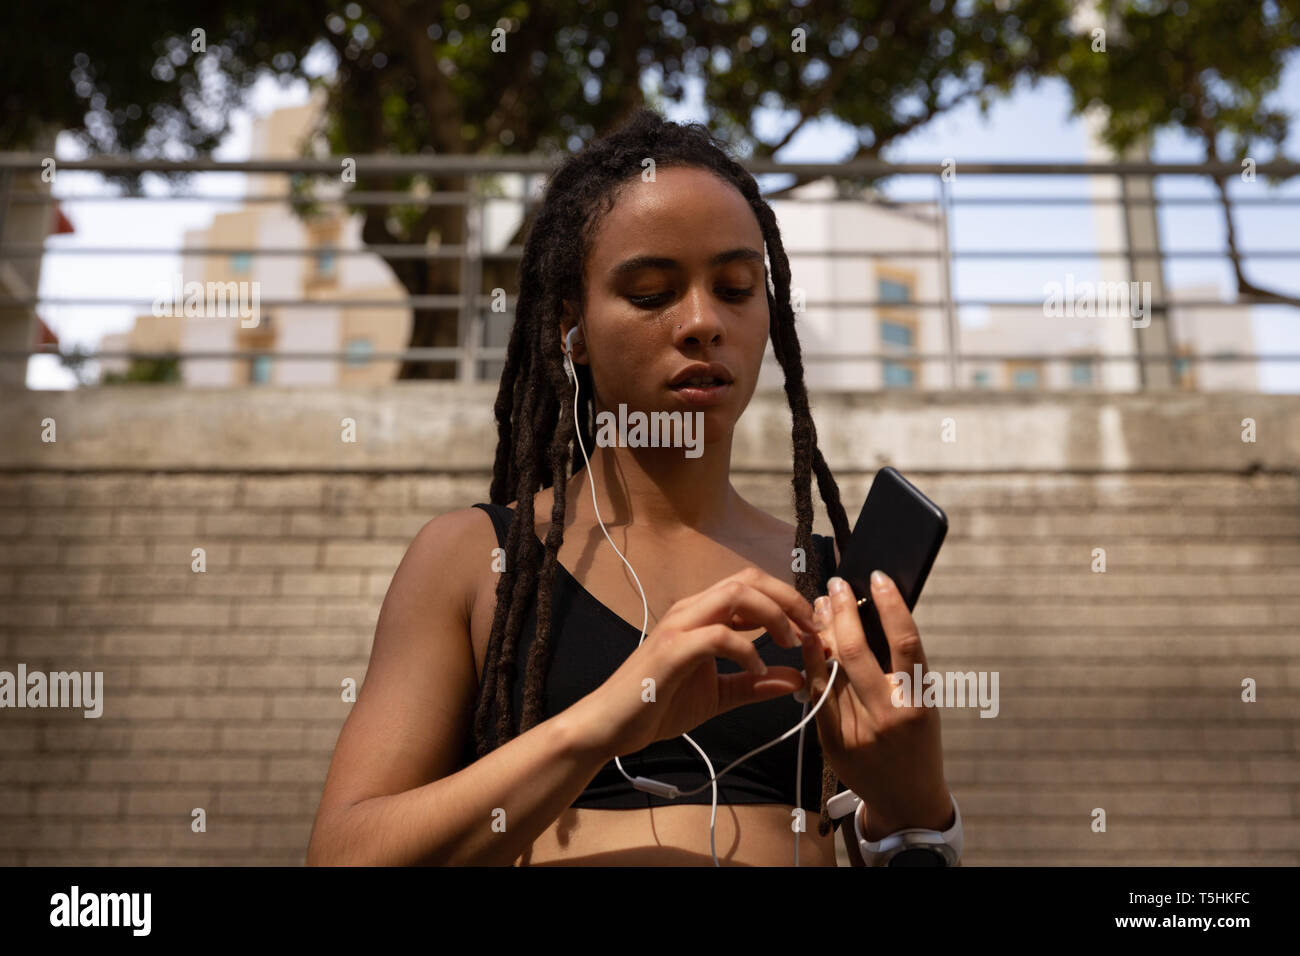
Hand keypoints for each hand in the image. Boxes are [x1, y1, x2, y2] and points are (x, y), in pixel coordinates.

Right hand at [583, 566, 817, 758]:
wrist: (610, 725)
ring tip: (790, 643)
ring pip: (736, 594)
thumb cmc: (657, 705)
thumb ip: (754, 684)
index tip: (812, 629)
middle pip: (749, 579)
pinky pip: (718, 635)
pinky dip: (746, 649)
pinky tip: (758, 668)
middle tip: (811, 630)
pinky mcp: (672, 650)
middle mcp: (691, 609)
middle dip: (788, 599)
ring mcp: (679, 626)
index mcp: (702, 613)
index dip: (788, 601)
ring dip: (773, 615)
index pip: (752, 586)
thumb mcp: (718, 695)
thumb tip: (797, 677)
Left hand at [797, 571, 951, 837]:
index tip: (878, 577)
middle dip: (843, 612)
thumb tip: (872, 614)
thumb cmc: (918, 742)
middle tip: (836, 585)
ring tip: (820, 606)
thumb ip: (900, 666)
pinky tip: (808, 641)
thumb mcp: (922, 703)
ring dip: (822, 632)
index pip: (905, 642)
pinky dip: (811, 662)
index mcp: (919, 700)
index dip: (891, 605)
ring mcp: (857, 729)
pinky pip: (816, 693)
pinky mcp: (832, 740)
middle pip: (857, 651)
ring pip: (831, 669)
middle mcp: (889, 714)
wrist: (907, 800)